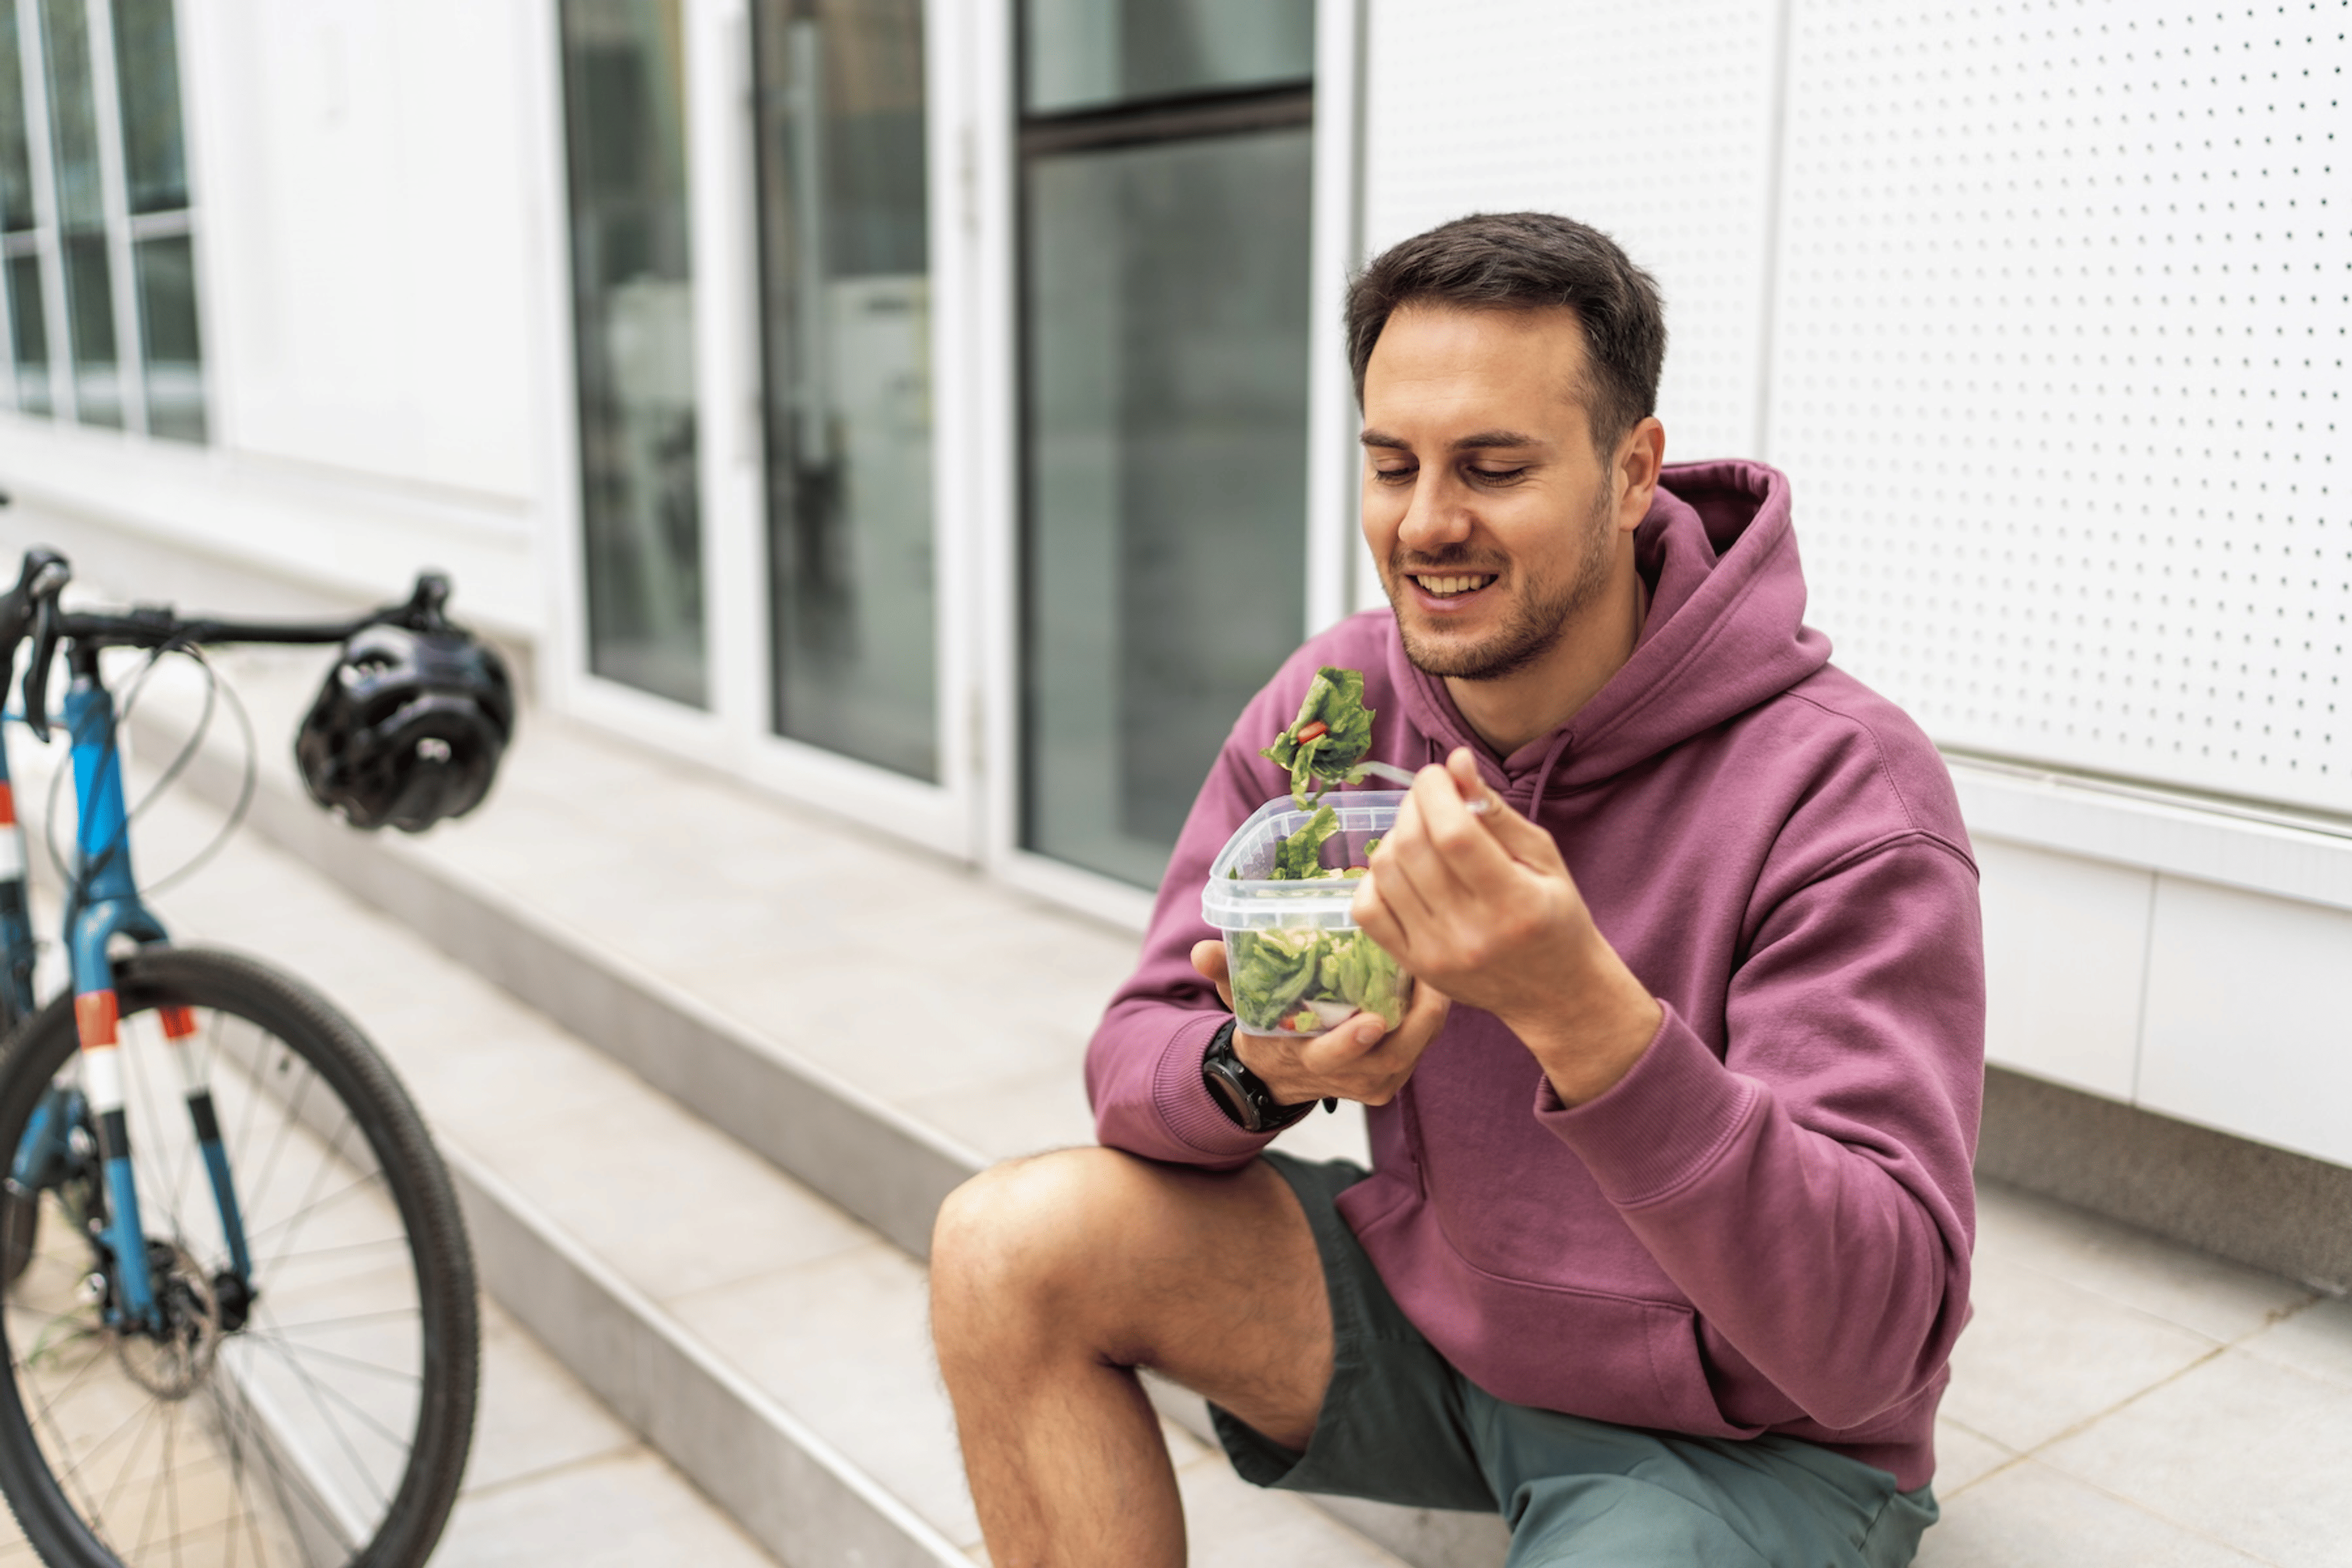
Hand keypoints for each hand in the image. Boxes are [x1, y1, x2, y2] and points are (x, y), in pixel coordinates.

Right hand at [1190, 940, 1450, 1105]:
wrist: (1280, 1075)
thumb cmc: (1265, 1031)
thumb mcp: (1240, 1004)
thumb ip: (1226, 976)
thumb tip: (1202, 952)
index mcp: (1308, 1063)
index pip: (1333, 1059)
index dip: (1353, 1044)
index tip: (1374, 1020)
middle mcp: (1348, 1079)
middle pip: (1392, 1058)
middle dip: (1417, 1023)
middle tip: (1431, 979)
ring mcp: (1375, 1081)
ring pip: (1414, 1051)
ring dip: (1431, 1016)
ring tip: (1441, 972)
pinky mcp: (1395, 1075)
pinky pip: (1420, 1048)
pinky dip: (1430, 1020)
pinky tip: (1438, 984)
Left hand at [1349, 748, 1662, 1105]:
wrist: (1554, 993)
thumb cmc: (1555, 916)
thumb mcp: (1543, 857)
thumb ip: (1496, 810)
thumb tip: (1455, 761)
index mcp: (1514, 903)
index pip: (1452, 834)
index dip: (1435, 791)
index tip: (1439, 774)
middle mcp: (1470, 934)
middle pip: (1413, 847)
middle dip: (1414, 804)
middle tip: (1432, 796)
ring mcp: (1435, 954)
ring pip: (1385, 871)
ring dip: (1396, 835)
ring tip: (1422, 831)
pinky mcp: (1413, 966)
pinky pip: (1368, 908)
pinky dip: (1376, 876)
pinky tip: (1404, 868)